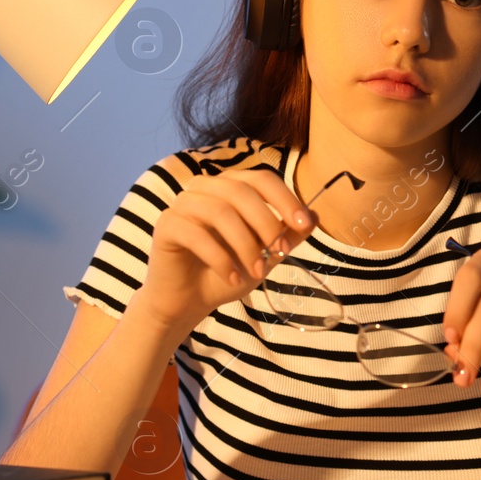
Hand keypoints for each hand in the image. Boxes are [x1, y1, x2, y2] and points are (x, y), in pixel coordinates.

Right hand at [137, 167, 316, 332]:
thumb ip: (287, 235)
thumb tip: (314, 217)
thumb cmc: (227, 272)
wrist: (189, 300)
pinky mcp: (167, 225)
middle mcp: (205, 187)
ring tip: (256, 273)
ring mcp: (183, 203)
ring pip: (220, 212)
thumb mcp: (265, 255)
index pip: (261, 179)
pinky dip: (221, 260)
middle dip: (266, 224)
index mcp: (230, 186)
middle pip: (241, 191)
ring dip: (245, 246)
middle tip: (279, 255)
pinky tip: (232, 279)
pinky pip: (197, 235)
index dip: (284, 198)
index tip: (302, 224)